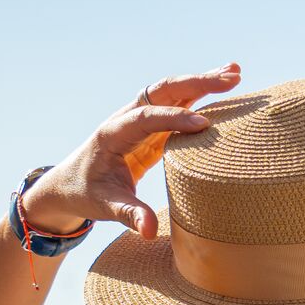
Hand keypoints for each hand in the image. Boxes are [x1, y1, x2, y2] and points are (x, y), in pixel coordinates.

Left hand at [20, 64, 242, 239]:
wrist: (69, 184)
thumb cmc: (87, 194)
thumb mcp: (105, 206)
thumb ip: (129, 215)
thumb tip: (149, 231)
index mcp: (113, 133)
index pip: (146, 118)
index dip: (174, 118)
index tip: (204, 124)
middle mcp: (127, 119)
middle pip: (163, 92)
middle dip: (197, 83)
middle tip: (231, 78)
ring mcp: (141, 121)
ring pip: (173, 93)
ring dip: (203, 83)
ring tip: (235, 74)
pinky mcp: (153, 130)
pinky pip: (178, 107)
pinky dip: (201, 97)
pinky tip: (224, 91)